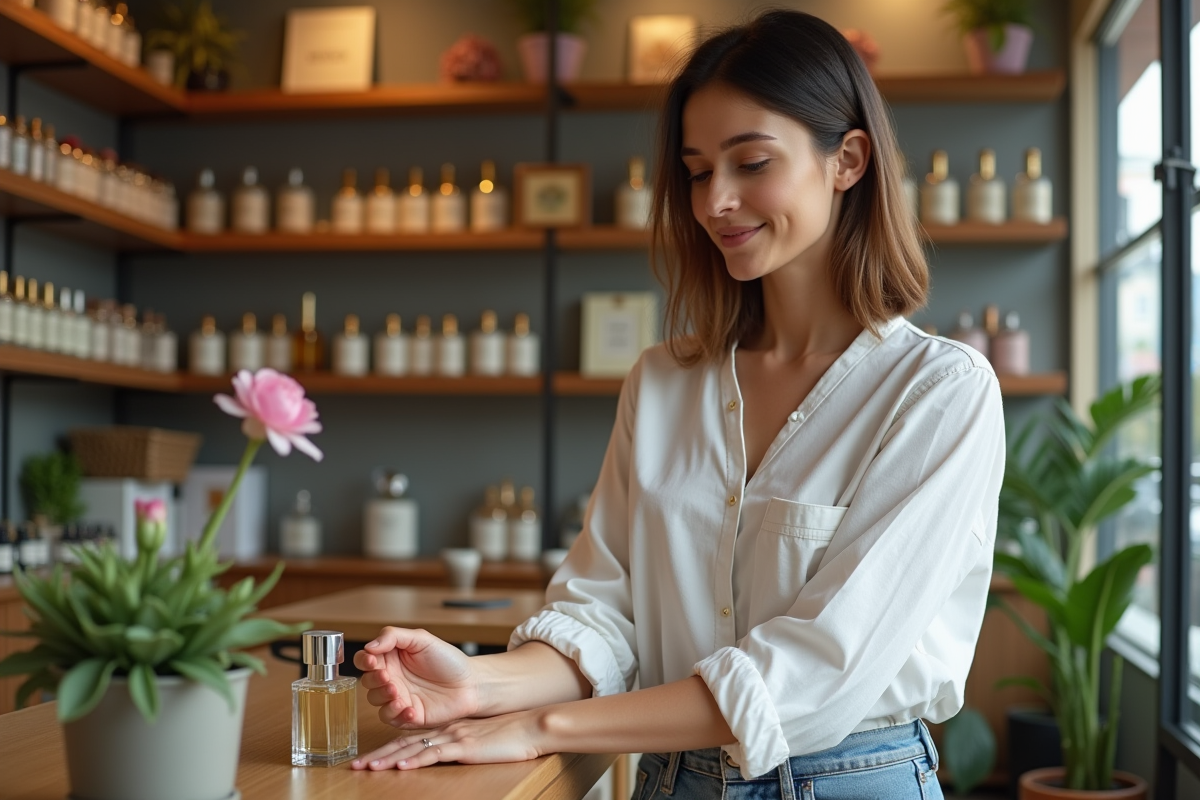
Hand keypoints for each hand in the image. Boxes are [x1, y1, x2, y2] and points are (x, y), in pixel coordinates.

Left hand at [350, 709, 547, 770]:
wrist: (530, 727)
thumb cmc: (509, 736)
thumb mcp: (479, 740)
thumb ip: (461, 745)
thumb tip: (445, 755)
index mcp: (447, 730)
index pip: (410, 739)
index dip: (387, 749)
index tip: (368, 760)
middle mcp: (445, 731)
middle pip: (404, 742)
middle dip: (378, 755)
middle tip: (355, 766)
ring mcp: (454, 737)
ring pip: (413, 747)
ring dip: (388, 758)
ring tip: (368, 767)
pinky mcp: (465, 746)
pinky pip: (435, 753)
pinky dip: (416, 759)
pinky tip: (401, 764)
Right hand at [354, 627, 478, 728]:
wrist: (470, 683)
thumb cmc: (448, 660)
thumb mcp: (422, 639)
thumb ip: (393, 637)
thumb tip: (370, 646)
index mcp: (391, 658)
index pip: (365, 659)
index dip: (364, 660)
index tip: (373, 660)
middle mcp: (391, 678)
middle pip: (367, 681)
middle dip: (374, 680)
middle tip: (388, 677)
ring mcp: (398, 698)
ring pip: (375, 701)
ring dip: (383, 697)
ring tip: (398, 693)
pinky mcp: (406, 716)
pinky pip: (391, 718)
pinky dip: (397, 714)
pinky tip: (410, 709)